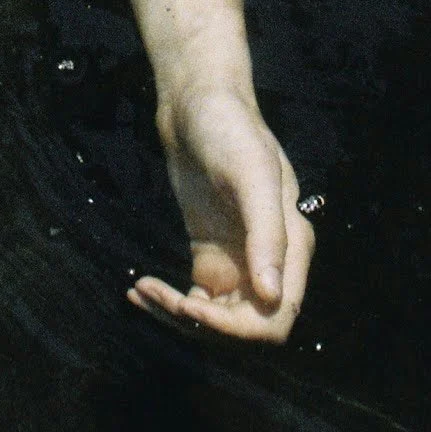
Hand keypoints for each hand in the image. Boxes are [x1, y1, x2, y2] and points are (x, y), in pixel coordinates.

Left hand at [129, 86, 313, 341]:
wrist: (196, 103)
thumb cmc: (230, 129)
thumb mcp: (253, 174)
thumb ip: (267, 233)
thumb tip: (272, 296)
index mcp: (291, 245)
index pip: (277, 317)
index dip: (237, 329)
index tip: (191, 308)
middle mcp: (269, 261)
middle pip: (245, 328)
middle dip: (202, 325)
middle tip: (160, 298)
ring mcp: (238, 262)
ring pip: (216, 319)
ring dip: (178, 317)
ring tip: (141, 291)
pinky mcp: (210, 257)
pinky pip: (195, 301)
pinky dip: (168, 305)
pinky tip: (139, 291)